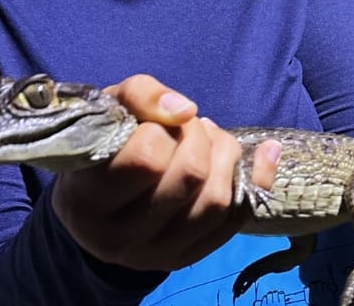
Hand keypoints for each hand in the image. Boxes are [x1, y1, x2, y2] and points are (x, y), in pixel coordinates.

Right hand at [51, 74, 280, 269]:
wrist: (96, 206)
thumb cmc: (105, 148)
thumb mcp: (110, 110)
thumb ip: (141, 96)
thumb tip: (185, 110)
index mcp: (89, 199)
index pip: (146, 158)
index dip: (160, 130)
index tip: (153, 124)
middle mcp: (120, 237)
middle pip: (190, 176)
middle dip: (198, 137)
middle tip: (187, 126)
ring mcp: (156, 254)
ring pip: (216, 201)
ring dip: (225, 156)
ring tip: (210, 139)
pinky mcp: (187, 257)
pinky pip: (236, 220)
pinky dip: (257, 180)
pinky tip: (264, 152)